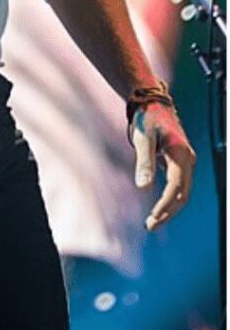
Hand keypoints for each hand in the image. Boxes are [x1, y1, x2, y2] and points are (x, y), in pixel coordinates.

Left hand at [130, 101, 196, 230]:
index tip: (153, 217)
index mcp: (181, 154)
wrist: (152, 104)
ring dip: (169, 207)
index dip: (166, 204)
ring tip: (152, 221)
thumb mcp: (142, 139)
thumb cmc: (146, 119)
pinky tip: (157, 208)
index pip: (177, 187)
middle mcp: (188, 160)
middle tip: (151, 226)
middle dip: (168, 212)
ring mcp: (185, 162)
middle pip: (182, 194)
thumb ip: (144, 163)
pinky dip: (168, 198)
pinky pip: (177, 185)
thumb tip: (144, 188)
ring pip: (181, 191)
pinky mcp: (178, 162)